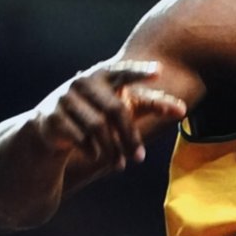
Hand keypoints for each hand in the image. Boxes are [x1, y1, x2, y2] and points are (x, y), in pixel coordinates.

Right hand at [35, 59, 185, 168]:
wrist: (52, 125)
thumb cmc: (99, 110)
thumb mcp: (125, 104)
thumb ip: (153, 104)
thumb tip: (183, 110)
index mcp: (104, 74)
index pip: (125, 71)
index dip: (141, 72)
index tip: (159, 71)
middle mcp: (84, 81)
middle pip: (115, 110)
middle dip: (129, 137)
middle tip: (140, 159)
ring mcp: (65, 97)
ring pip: (97, 127)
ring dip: (111, 149)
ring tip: (120, 164)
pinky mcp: (52, 116)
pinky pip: (78, 137)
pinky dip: (91, 149)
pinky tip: (97, 156)